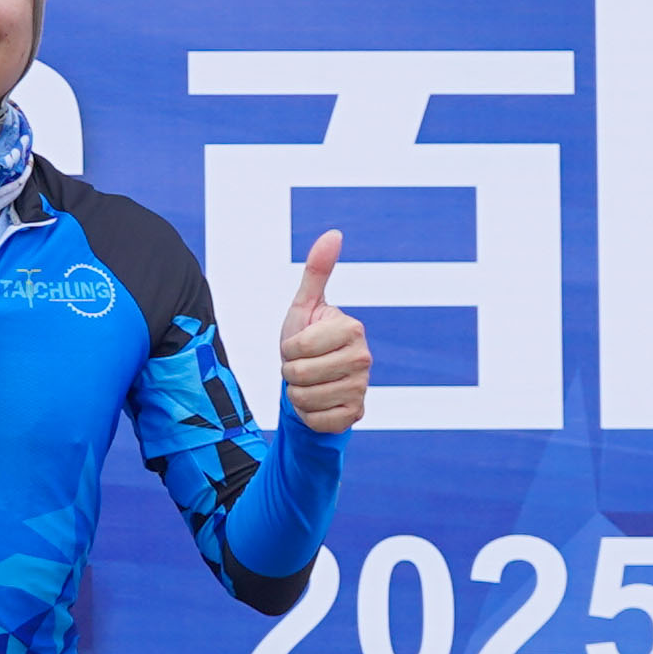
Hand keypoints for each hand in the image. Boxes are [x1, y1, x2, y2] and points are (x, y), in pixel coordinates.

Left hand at [280, 231, 369, 435]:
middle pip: (299, 374)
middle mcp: (364, 358)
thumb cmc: (306, 340)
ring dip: (297, 394)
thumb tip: (333, 233)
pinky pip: (316, 420)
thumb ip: (318, 270)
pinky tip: (317, 403)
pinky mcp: (356, 415)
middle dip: (290, 372)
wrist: (312, 382)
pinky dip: (307, 415)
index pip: (297, 347)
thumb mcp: (305, 306)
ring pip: (305, 399)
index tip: (299, 345)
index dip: (288, 348)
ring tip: (308, 384)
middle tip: (302, 366)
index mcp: (352, 328)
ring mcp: (362, 388)